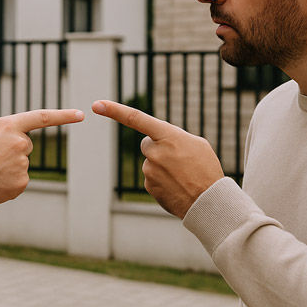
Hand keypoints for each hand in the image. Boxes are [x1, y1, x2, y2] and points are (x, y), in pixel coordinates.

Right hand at [0, 109, 84, 208]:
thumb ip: (7, 133)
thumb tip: (24, 144)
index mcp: (9, 126)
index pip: (42, 117)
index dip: (63, 116)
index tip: (80, 114)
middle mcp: (20, 143)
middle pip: (25, 146)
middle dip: (12, 151)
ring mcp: (22, 164)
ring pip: (21, 164)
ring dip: (7, 167)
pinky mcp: (22, 182)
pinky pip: (19, 180)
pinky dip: (8, 182)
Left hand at [92, 100, 222, 216]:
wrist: (209, 201)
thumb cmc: (206, 169)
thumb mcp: (196, 144)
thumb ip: (173, 137)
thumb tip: (158, 142)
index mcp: (168, 136)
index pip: (136, 119)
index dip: (115, 110)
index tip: (97, 104)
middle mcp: (155, 152)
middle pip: (147, 144)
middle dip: (158, 148)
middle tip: (179, 159)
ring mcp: (150, 171)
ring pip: (151, 163)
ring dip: (163, 167)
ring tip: (184, 175)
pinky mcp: (149, 187)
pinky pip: (152, 179)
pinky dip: (163, 181)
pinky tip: (178, 186)